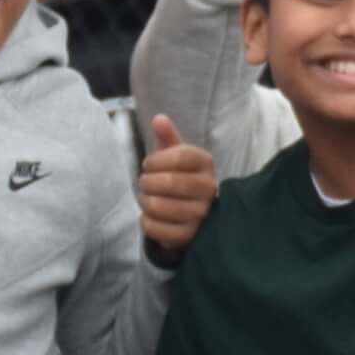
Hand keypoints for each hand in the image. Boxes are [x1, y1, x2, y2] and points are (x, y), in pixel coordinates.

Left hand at [136, 113, 215, 259]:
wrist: (191, 214)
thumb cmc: (179, 178)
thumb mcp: (174, 156)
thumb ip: (167, 138)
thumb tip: (159, 118)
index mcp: (205, 163)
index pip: (181, 155)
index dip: (156, 160)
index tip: (147, 165)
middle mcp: (209, 188)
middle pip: (169, 181)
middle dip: (147, 182)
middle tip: (145, 184)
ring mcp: (202, 213)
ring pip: (159, 206)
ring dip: (145, 202)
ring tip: (147, 200)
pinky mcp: (190, 235)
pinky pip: (156, 228)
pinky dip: (146, 222)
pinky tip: (151, 217)